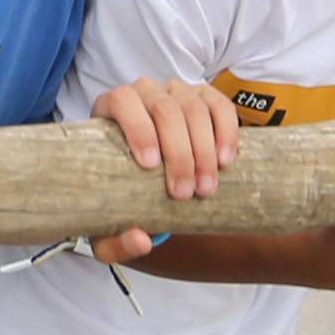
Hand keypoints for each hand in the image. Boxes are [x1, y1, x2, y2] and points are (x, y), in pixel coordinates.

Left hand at [86, 77, 238, 260]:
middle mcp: (144, 93)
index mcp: (111, 108)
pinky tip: (225, 161)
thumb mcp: (107, 225)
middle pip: (164, 109)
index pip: (122, 101)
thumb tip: (141, 240)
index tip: (149, 166)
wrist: (143, 181)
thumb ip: (114, 241)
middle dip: (179, 154)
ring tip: (205, 189)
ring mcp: (176, 92)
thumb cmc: (118, 197)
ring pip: (194, 109)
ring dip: (203, 151)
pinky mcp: (205, 98)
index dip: (137, 128)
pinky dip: (227, 132)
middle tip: (184, 194)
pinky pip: (220, 105)